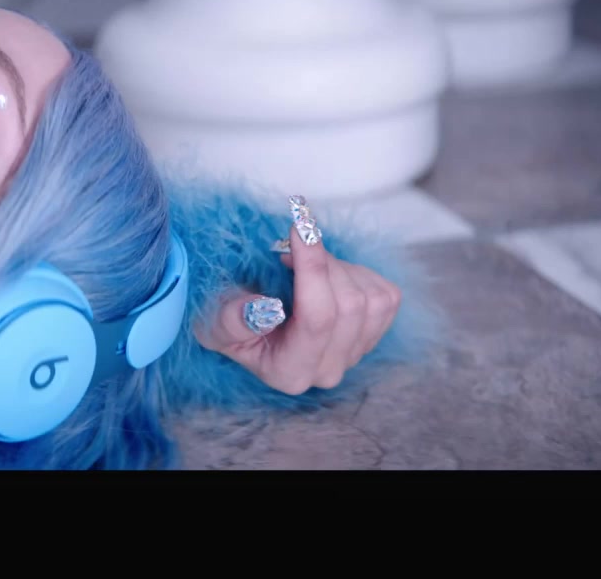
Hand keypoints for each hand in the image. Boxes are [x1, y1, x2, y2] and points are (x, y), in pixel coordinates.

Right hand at [196, 202, 402, 394]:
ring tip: (308, 265)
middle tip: (293, 247)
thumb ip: (233, 320)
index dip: (312, 267)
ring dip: (339, 268)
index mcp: (289, 373)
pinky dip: (358, 274)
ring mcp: (356, 356)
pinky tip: (330, 277)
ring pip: (371, 299)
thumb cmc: (229, 322)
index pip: (317, 319)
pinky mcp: (375, 336)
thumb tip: (263, 308)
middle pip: (349, 305)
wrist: (250, 329)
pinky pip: (385, 296)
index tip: (298, 226)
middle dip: (322, 263)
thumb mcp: (215, 322)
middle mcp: (327, 372)